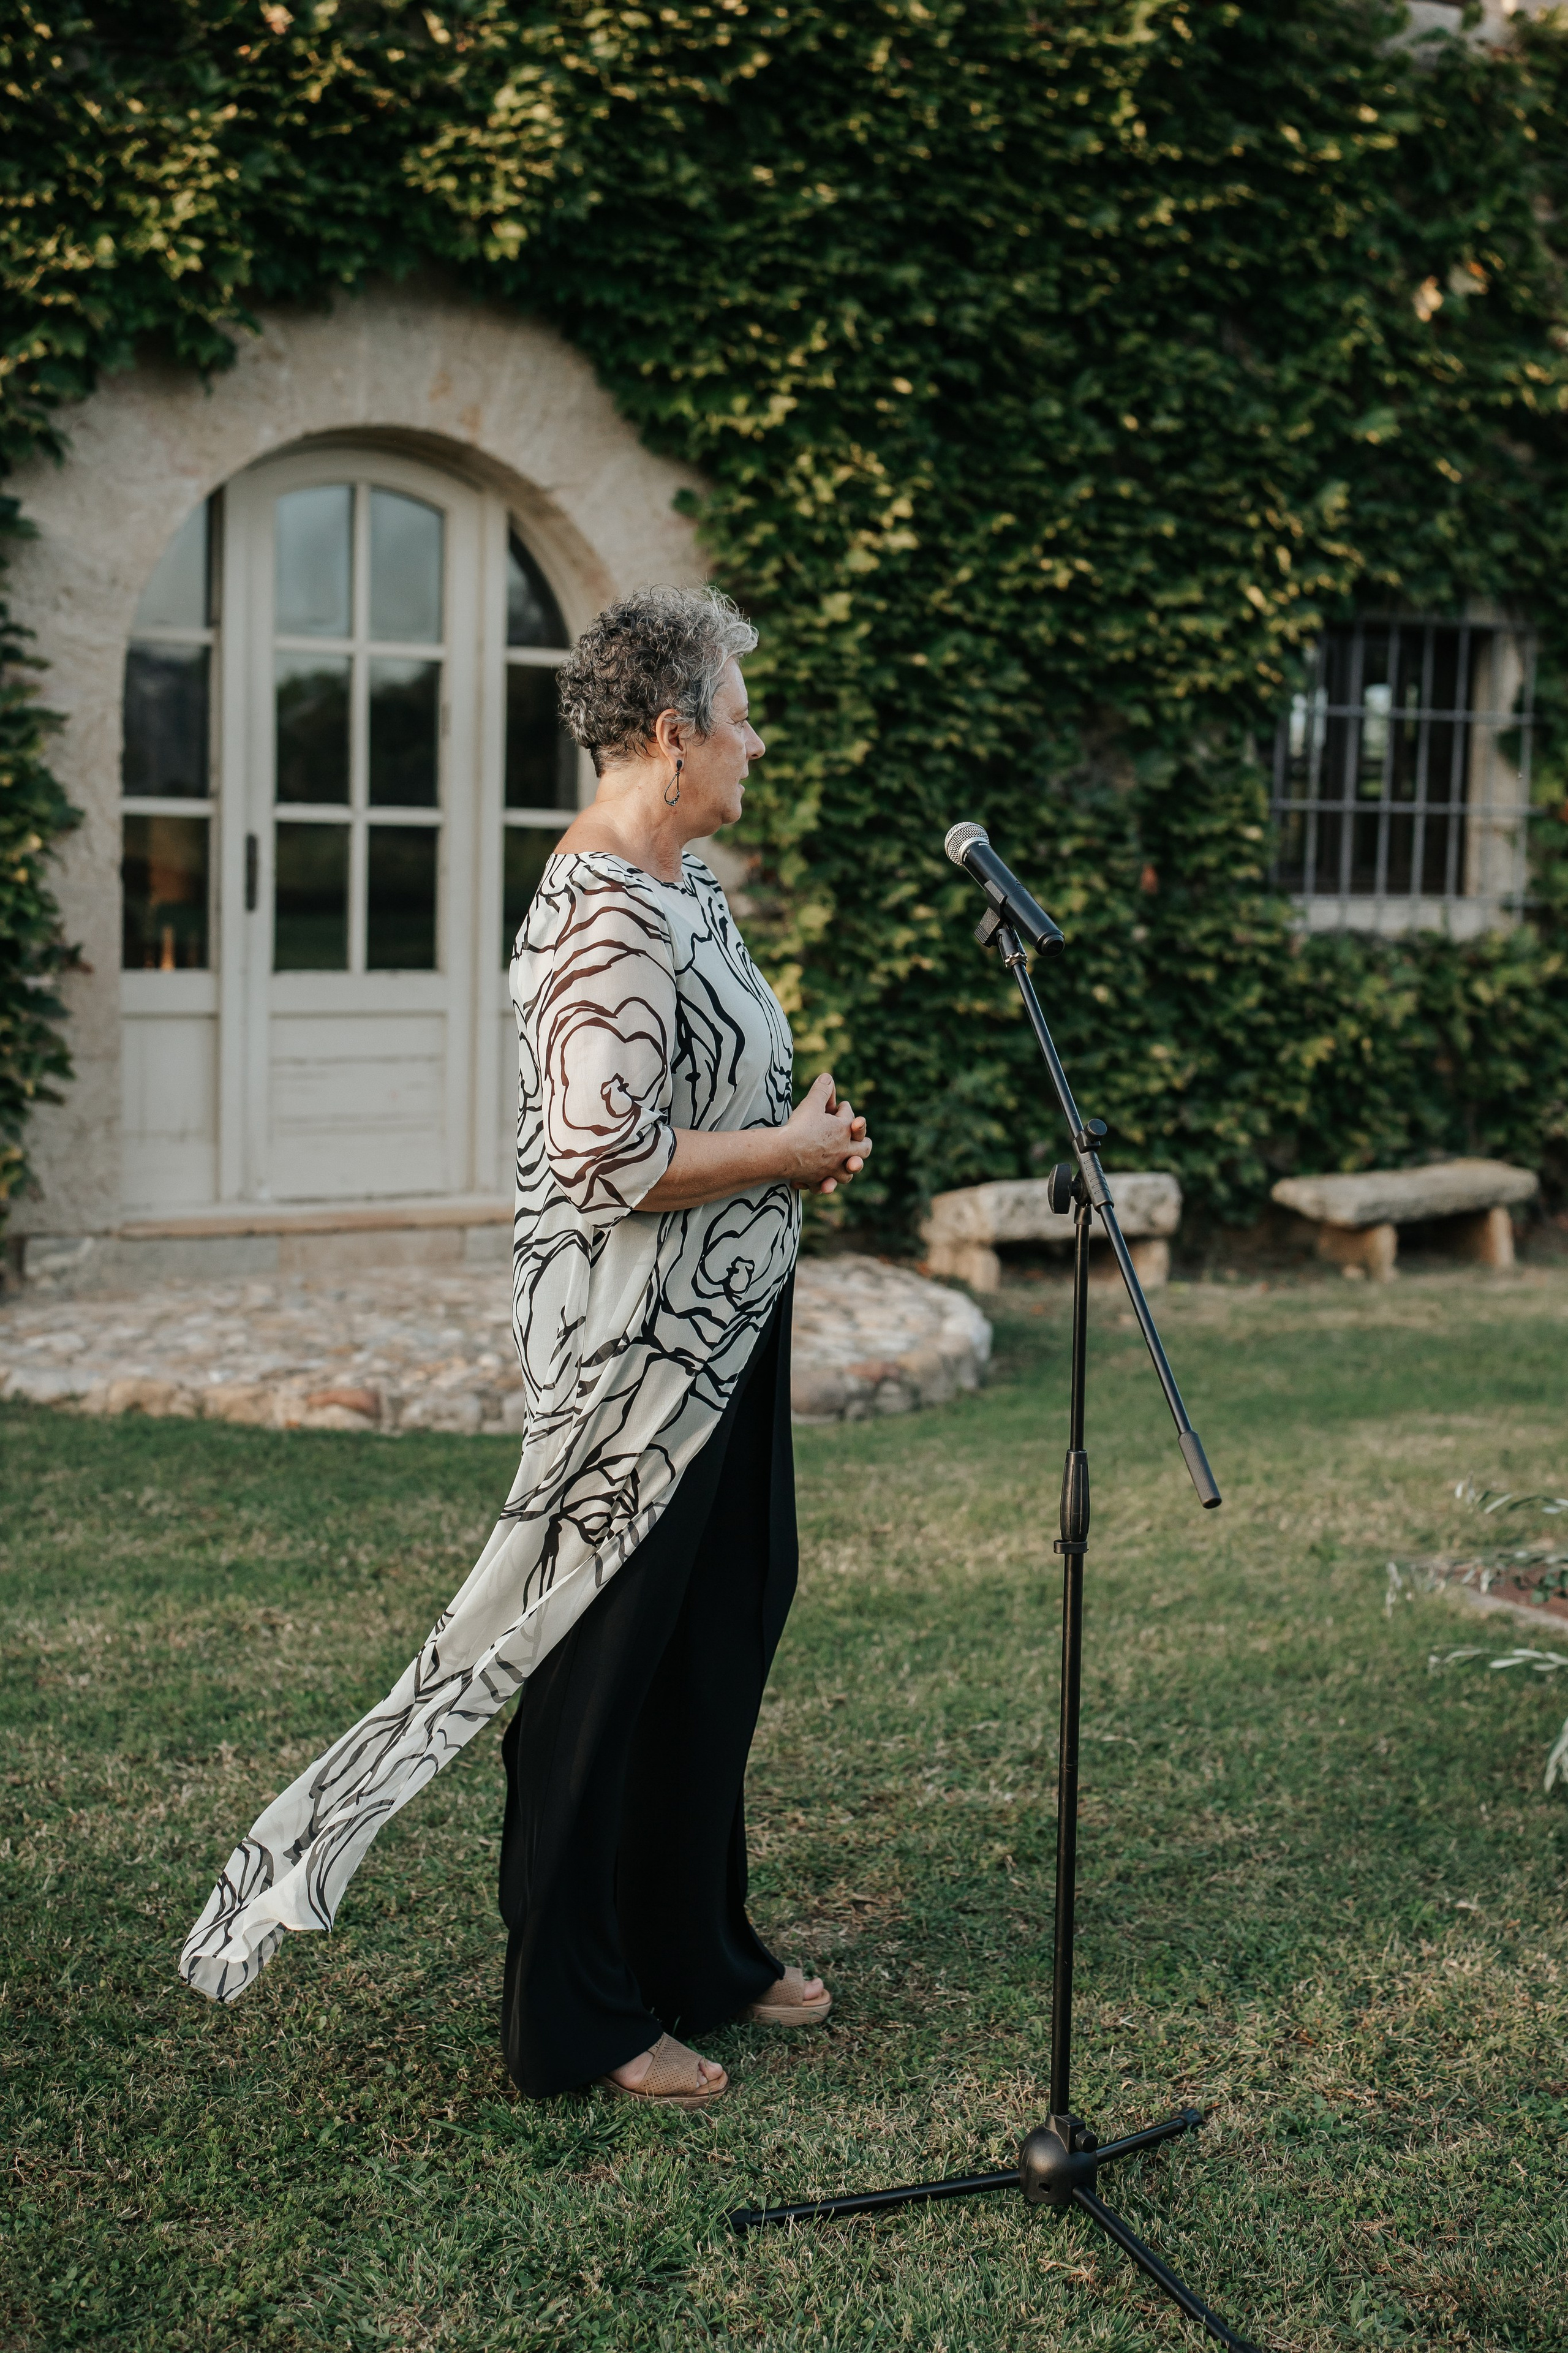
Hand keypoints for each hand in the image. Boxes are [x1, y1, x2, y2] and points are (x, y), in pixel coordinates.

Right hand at [780, 1072, 872, 1195]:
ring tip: (844, 1163)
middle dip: (862, 1142)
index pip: (850, 1117)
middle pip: (864, 1149)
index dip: (844, 1109)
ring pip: (849, 1172)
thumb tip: (827, 1076)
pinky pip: (825, 1185)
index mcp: (844, 1131)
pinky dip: (824, 1184)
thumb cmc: (799, 1127)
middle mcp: (844, 1152)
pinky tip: (820, 1182)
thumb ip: (821, 1090)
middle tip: (854, 1136)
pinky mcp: (819, 1180)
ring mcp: (833, 1169)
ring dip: (848, 1167)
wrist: (783, 1153)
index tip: (839, 1106)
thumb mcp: (811, 1103)